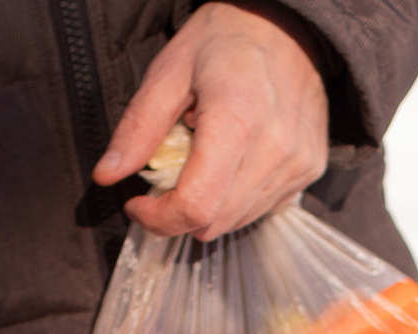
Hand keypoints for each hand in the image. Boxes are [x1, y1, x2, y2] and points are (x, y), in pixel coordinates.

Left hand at [97, 2, 327, 239]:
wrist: (287, 26)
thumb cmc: (225, 41)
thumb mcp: (169, 72)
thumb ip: (139, 127)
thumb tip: (107, 175)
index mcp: (236, 120)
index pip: (196, 205)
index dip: (158, 218)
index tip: (139, 204)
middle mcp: (274, 149)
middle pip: (214, 222)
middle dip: (179, 212)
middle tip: (168, 175)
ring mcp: (297, 164)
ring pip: (237, 222)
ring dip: (210, 205)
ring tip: (205, 158)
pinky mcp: (310, 171)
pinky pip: (263, 209)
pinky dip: (237, 199)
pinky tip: (233, 162)